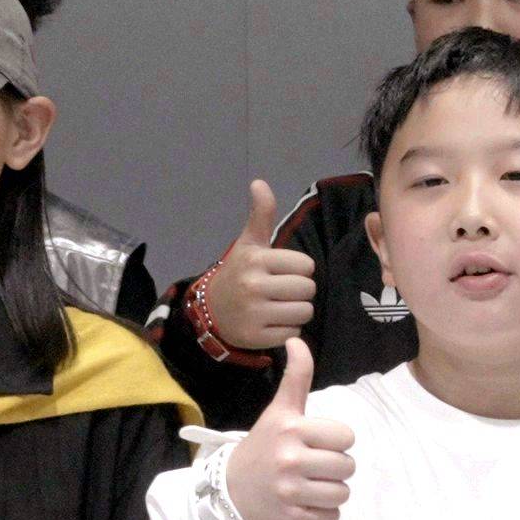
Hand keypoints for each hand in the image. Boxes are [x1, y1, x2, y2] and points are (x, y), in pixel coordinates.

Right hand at [203, 181, 317, 353]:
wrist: (211, 310)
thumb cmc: (240, 272)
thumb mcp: (250, 243)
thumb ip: (261, 215)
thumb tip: (259, 182)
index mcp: (256, 260)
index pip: (306, 265)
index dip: (299, 269)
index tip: (283, 272)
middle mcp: (253, 285)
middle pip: (308, 289)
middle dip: (300, 291)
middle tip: (281, 291)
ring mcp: (253, 313)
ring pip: (304, 313)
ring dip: (296, 312)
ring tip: (278, 307)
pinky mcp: (255, 337)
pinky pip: (293, 334)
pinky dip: (286, 331)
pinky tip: (270, 323)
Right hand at [227, 340, 358, 519]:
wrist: (229, 492)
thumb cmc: (263, 447)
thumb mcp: (278, 412)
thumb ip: (296, 378)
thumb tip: (297, 340)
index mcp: (291, 429)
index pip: (346, 436)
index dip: (335, 441)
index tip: (315, 443)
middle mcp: (290, 459)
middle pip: (347, 466)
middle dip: (334, 467)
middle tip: (311, 467)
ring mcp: (290, 492)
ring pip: (342, 493)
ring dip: (331, 491)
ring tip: (308, 485)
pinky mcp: (292, 519)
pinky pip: (332, 516)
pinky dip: (322, 513)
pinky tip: (303, 503)